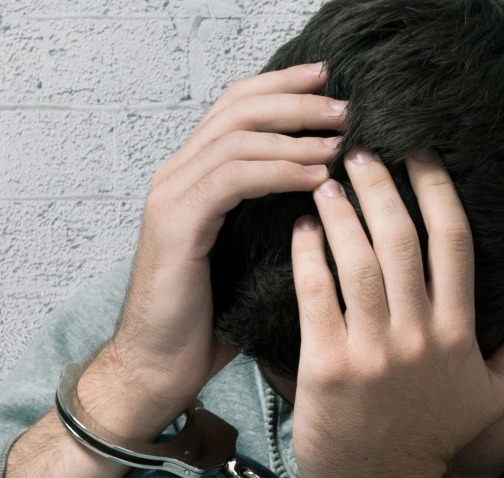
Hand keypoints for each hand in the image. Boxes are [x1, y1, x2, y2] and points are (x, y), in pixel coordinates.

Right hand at [85, 63, 347, 439]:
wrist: (157, 369)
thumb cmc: (205, 324)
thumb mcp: (249, 257)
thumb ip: (274, 218)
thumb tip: (333, 192)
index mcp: (192, 178)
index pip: (236, 107)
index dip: (283, 87)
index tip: (330, 83)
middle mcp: (176, 176)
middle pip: (238, 108)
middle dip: (297, 101)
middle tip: (346, 108)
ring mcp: (172, 197)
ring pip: (238, 136)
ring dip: (296, 134)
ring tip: (339, 140)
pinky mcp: (176, 224)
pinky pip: (233, 177)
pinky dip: (279, 171)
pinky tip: (316, 177)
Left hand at [287, 149, 503, 477]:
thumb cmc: (436, 441)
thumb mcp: (500, 396)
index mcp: (460, 333)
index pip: (453, 242)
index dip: (435, 190)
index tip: (418, 157)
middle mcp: (418, 337)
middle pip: (401, 240)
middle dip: (380, 187)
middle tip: (361, 152)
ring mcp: (372, 353)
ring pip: (357, 261)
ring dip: (341, 213)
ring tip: (326, 181)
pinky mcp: (327, 369)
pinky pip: (315, 296)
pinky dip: (307, 257)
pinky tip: (302, 229)